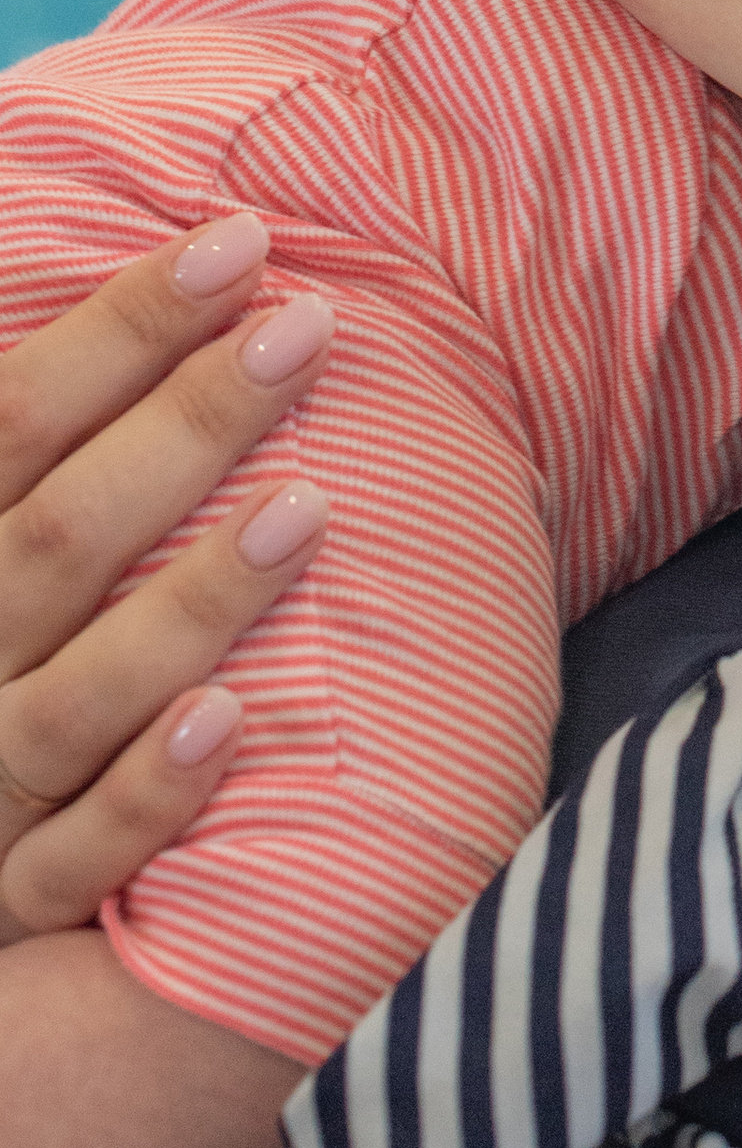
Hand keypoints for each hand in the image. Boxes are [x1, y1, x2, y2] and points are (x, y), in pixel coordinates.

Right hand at [0, 219, 331, 943]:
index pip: (11, 421)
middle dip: (178, 424)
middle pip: (53, 539)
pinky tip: (229, 726)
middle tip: (304, 324)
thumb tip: (96, 265)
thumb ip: (36, 447)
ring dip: (187, 604)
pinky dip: (142, 800)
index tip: (240, 238)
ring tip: (307, 505)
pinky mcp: (3, 909)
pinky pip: (69, 864)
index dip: (123, 324)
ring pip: (70, 701)